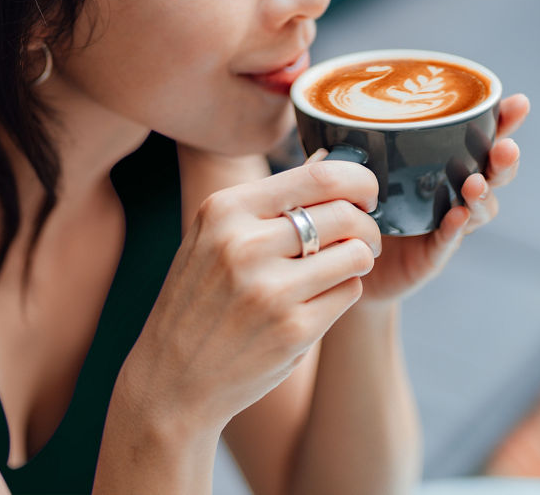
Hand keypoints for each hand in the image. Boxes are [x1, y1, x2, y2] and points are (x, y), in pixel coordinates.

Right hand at [122, 154, 382, 435]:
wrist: (172, 376)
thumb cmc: (200, 298)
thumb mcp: (214, 237)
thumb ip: (268, 203)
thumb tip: (332, 162)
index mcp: (225, 210)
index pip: (318, 177)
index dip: (357, 180)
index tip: (366, 193)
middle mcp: (245, 245)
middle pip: (344, 214)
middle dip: (367, 224)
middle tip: (365, 237)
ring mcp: (270, 290)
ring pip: (355, 254)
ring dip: (360, 259)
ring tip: (343, 267)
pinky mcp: (294, 330)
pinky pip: (349, 293)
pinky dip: (343, 293)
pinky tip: (317, 301)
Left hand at [351, 92, 530, 303]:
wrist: (349, 262)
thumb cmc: (359, 207)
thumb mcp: (356, 171)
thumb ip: (352, 149)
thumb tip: (328, 120)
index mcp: (444, 164)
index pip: (481, 138)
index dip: (503, 122)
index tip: (518, 103)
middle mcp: (454, 191)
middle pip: (492, 173)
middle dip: (504, 159)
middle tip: (507, 147)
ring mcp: (449, 223)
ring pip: (480, 208)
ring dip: (481, 194)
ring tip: (474, 184)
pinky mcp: (434, 253)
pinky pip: (449, 239)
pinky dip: (455, 228)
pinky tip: (457, 216)